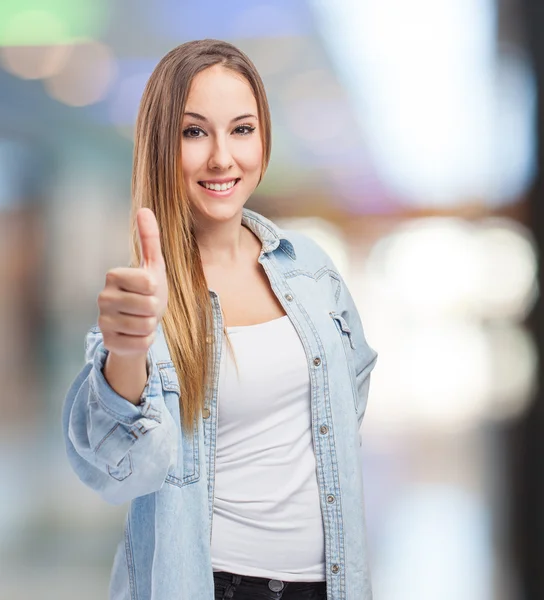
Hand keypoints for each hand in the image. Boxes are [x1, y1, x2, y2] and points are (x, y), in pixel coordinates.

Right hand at [97, 208, 168, 356]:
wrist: (140, 324)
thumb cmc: (148, 292)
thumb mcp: (153, 265)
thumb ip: (150, 239)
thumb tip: (145, 209)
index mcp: (113, 275)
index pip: (149, 284)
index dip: (156, 289)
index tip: (148, 289)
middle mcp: (102, 298)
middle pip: (149, 306)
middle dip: (155, 308)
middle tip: (146, 307)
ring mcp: (103, 322)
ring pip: (146, 325)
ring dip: (151, 324)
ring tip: (142, 319)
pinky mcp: (109, 343)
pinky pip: (142, 343)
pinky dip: (146, 340)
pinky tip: (136, 334)